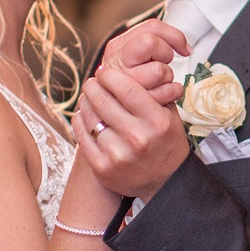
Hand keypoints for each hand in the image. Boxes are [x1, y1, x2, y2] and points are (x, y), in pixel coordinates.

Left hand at [74, 58, 190, 199]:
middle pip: (102, 100)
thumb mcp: (169, 115)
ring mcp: (118, 154)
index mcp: (156, 121)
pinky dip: (80, 121)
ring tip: (89, 98)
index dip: (110, 75)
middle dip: (93, 85)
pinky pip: (82, 135)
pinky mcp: (102, 168)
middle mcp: (137, 138)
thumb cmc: (166, 143)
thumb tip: (126, 68)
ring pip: (89, 117)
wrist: (166, 182)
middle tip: (93, 82)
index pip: (126, 87)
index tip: (105, 72)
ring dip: (85, 102)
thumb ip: (152, 92)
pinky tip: (84, 116)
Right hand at [102, 19, 187, 104]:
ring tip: (157, 85)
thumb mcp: (137, 60)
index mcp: (116, 47)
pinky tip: (162, 98)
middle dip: (165, 54)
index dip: (174, 36)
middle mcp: (115, 62)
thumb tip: (187, 49)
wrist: (122, 119)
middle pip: (151, 42)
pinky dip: (170, 94)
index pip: (151, 27)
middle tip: (161, 65)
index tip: (183, 48)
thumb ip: (154, 45)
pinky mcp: (132, 102)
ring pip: (159, 69)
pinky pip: (164, 91)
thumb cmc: (135, 87)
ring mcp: (121, 83)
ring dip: (166, 79)